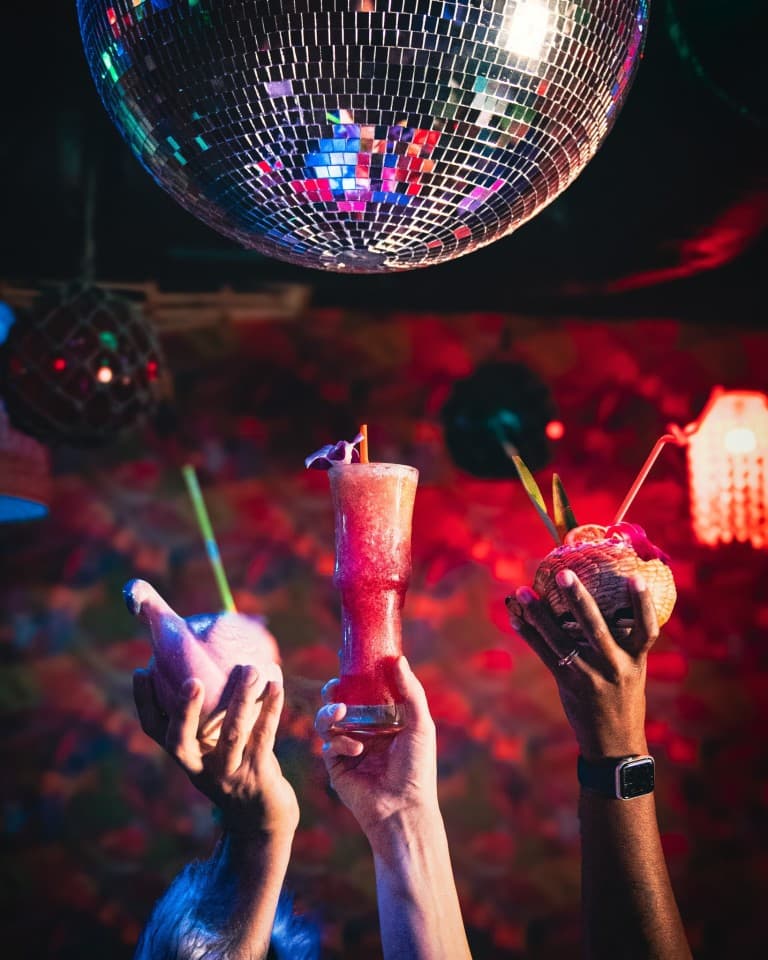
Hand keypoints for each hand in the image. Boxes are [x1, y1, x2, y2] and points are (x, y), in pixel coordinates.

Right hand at [133, 664, 298, 837]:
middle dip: (184, 711)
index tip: (142, 670)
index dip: (144, 703)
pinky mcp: (258, 777)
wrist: (262, 820)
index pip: (155, 731)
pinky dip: (270, 709)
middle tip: (191, 681)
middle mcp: (200, 770)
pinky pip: (264, 738)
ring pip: (231, 736)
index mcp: (186, 758)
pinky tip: (276, 684)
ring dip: (241, 700)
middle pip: (180, 743)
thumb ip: (210, 718)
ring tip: (249, 669)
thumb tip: (214, 661)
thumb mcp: (216, 749)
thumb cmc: (238, 770)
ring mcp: (228, 776)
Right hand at [314, 656, 437, 836]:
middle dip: (334, 693)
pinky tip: (356, 750)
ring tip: (340, 713)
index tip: (348, 662)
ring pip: (327, 721)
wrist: (402, 809)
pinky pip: (328, 745)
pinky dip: (339, 742)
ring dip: (330, 713)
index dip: (356, 678)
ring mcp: (350, 749)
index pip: (366, 693)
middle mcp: (366, 733)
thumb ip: (410, 691)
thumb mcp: (421, 725)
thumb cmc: (418, 769)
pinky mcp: (337, 766)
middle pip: (341, 704)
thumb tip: (399, 659)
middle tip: (335, 686)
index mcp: (386, 722)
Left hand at [506, 569, 658, 761]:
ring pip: (560, 640)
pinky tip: (516, 617)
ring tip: (523, 590)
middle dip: (578, 599)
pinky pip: (544, 653)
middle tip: (563, 574)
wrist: (614, 743)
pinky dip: (529, 633)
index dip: (643, 604)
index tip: (636, 577)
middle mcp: (614, 667)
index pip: (646, 629)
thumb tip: (611, 601)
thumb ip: (623, 643)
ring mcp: (589, 676)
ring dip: (539, 613)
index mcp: (636, 660)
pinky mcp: (568, 683)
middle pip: (596, 628)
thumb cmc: (625, 698)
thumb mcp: (633, 671)